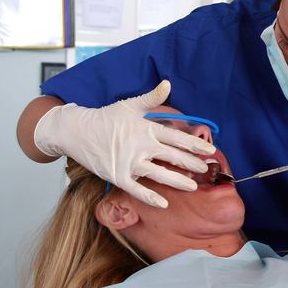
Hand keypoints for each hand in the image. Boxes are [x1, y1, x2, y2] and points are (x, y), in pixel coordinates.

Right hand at [33, 80, 213, 207]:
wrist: (76, 131)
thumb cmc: (105, 118)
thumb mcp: (130, 105)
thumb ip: (152, 97)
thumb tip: (168, 83)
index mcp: (147, 128)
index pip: (177, 137)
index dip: (195, 145)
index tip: (210, 151)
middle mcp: (141, 146)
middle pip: (172, 157)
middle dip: (191, 164)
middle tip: (206, 170)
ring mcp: (129, 162)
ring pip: (160, 174)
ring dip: (178, 181)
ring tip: (192, 187)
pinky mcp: (118, 176)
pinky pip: (137, 190)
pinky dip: (150, 197)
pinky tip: (164, 203)